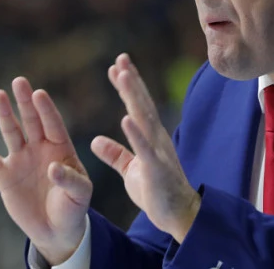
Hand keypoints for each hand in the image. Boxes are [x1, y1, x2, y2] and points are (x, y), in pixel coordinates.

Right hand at [0, 78, 91, 264]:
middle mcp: (40, 148)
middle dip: (25, 102)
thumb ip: (70, 180)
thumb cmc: (73, 207)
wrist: (56, 229)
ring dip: (4, 115)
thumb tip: (53, 168)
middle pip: (31, 121)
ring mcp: (21, 159)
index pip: (53, 124)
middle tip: (19, 81)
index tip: (39, 93)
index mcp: (61, 148)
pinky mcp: (5, 176)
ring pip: (11, 132)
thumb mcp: (80, 194)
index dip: (46, 110)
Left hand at [91, 54, 200, 242]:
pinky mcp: (156, 168)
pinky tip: (126, 118)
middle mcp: (155, 138)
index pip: (136, 106)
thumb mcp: (130, 170)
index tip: (116, 66)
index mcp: (149, 138)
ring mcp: (157, 151)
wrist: (178, 216)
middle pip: (141, 103)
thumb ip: (114, 154)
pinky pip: (144, 148)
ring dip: (133, 96)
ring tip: (123, 75)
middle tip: (121, 58)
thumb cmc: (156, 193)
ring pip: (143, 118)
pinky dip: (135, 132)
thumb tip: (95, 140)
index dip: (126, 86)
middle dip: (131, 80)